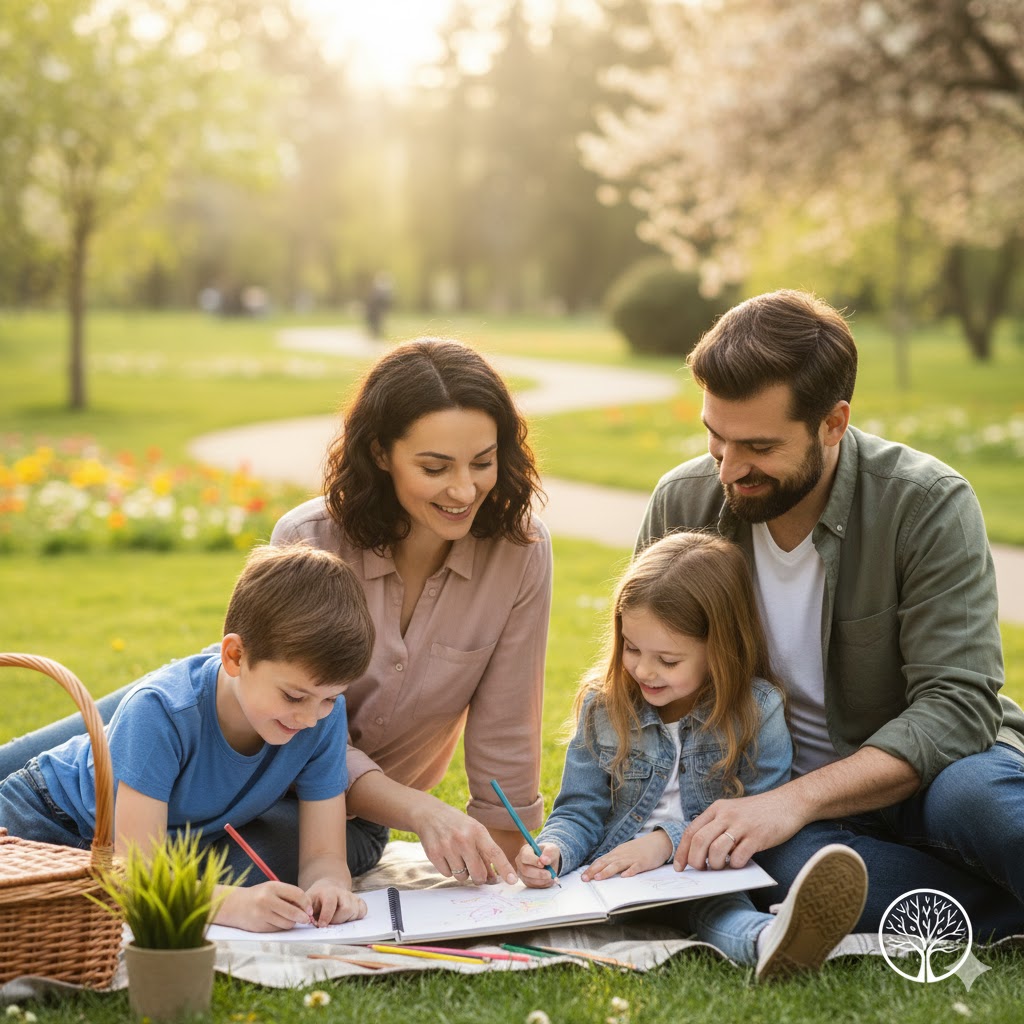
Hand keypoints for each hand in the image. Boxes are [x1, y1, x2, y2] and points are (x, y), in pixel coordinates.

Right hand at [215, 881, 315, 931]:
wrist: (234, 905)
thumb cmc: (258, 896)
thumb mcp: (272, 889)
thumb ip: (288, 895)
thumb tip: (307, 908)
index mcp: (272, 887)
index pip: (297, 894)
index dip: (306, 903)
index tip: (310, 909)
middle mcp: (267, 900)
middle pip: (293, 912)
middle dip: (303, 917)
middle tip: (307, 919)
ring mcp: (262, 914)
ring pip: (286, 923)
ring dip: (292, 923)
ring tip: (289, 918)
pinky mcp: (259, 927)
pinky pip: (278, 930)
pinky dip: (281, 927)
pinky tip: (277, 922)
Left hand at [306, 879, 367, 926]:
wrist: (327, 888)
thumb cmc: (315, 898)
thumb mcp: (307, 900)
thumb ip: (303, 909)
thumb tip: (302, 919)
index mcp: (328, 892)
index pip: (331, 902)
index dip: (327, 915)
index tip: (321, 925)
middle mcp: (343, 893)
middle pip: (347, 909)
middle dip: (338, 920)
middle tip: (329, 924)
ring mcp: (352, 897)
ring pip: (356, 911)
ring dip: (346, 920)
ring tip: (336, 920)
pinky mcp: (359, 901)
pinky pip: (363, 911)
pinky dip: (357, 917)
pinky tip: (347, 918)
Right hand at [415, 795, 517, 885]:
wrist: (429, 814)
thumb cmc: (458, 825)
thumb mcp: (474, 831)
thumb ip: (485, 853)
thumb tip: (494, 879)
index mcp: (477, 831)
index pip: (494, 852)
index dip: (505, 868)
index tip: (513, 880)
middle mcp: (463, 838)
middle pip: (478, 873)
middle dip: (479, 878)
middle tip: (477, 872)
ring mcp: (447, 846)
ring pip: (462, 877)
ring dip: (462, 872)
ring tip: (458, 856)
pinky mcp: (434, 854)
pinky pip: (447, 875)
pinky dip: (449, 870)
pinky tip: (446, 855)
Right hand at [516, 842, 560, 887]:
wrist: (549, 862)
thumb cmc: (548, 854)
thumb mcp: (552, 849)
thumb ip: (549, 852)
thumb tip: (544, 860)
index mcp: (525, 851)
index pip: (525, 856)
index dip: (534, 861)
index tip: (543, 864)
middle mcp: (520, 862)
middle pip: (525, 870)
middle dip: (539, 873)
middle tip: (550, 874)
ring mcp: (522, 873)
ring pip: (530, 880)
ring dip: (542, 880)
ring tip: (551, 876)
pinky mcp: (526, 882)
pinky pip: (533, 886)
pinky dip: (543, 884)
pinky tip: (548, 880)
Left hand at [582, 831, 671, 880]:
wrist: (657, 842)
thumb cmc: (639, 849)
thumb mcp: (624, 852)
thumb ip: (614, 860)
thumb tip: (601, 868)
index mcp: (617, 853)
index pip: (601, 861)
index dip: (592, 868)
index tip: (583, 876)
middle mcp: (622, 855)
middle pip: (606, 862)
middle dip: (594, 871)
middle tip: (585, 879)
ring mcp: (632, 858)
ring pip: (617, 865)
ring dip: (607, 871)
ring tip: (599, 878)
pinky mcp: (643, 862)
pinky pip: (635, 867)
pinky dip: (630, 871)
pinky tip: (624, 876)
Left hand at [673, 790, 805, 870]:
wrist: (787, 803)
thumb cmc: (758, 813)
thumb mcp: (732, 812)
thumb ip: (717, 827)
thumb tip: (700, 853)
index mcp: (716, 809)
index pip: (691, 831)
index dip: (682, 852)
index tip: (679, 867)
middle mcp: (725, 815)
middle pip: (699, 841)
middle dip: (695, 861)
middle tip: (701, 870)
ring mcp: (741, 825)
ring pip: (716, 850)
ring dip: (716, 865)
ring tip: (722, 867)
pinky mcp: (757, 836)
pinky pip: (739, 857)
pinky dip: (736, 865)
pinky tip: (740, 863)